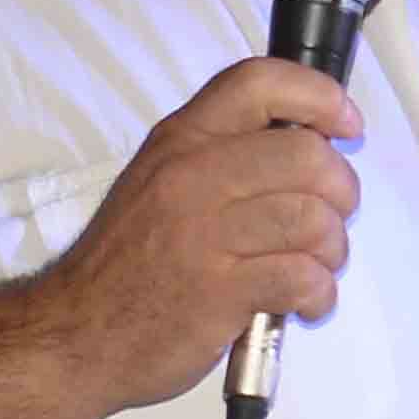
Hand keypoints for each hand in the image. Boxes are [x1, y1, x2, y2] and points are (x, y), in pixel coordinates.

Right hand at [30, 57, 363, 413]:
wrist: (72, 335)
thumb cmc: (127, 263)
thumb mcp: (160, 182)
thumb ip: (223, 156)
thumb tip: (308, 147)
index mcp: (181, 141)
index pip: (259, 83)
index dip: (320, 96)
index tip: (346, 126)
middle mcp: (190, 177)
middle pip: (307, 155)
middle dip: (341, 191)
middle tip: (331, 218)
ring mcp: (203, 234)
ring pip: (314, 219)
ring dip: (333, 249)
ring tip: (314, 267)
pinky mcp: (218, 291)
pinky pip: (304, 277)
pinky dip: (320, 294)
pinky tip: (303, 303)